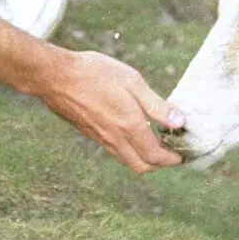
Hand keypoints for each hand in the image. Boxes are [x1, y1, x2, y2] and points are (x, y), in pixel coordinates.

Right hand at [36, 50, 184, 172]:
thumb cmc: (95, 73)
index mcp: (129, 126)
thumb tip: (180, 122)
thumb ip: (157, 105)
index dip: (172, 158)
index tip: (182, 154)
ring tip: (153, 144)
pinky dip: (128, 151)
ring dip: (143, 159)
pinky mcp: (90, 133)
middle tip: (170, 152)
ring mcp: (101, 138)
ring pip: (127, 161)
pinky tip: (130, 133)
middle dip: (159, 164)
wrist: (56, 77)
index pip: (156, 156)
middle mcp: (115, 138)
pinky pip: (114, 151)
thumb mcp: (132, 82)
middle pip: (142, 166)